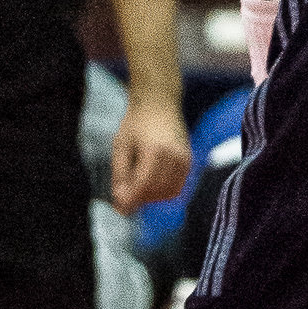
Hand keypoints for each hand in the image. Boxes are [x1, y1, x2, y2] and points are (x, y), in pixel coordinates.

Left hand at [109, 90, 190, 213]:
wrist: (158, 101)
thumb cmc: (136, 122)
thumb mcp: (121, 145)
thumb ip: (120, 175)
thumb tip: (121, 205)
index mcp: (154, 149)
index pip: (143, 185)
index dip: (130, 199)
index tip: (119, 206)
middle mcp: (173, 155)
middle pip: (156, 191)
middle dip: (139, 198)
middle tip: (126, 193)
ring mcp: (184, 158)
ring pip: (168, 192)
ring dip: (152, 196)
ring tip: (138, 185)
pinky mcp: (188, 161)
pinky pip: (177, 186)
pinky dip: (164, 191)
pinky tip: (151, 182)